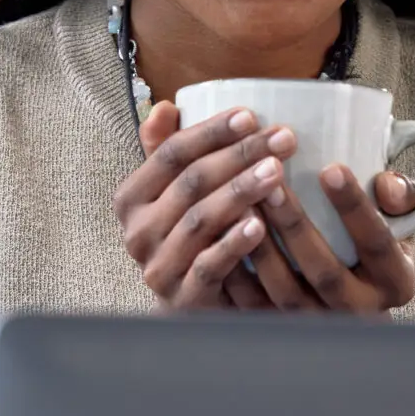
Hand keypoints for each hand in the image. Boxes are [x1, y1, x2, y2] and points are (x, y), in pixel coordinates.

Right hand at [114, 100, 297, 309]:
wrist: (187, 308)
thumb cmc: (188, 241)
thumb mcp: (174, 196)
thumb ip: (166, 153)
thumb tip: (167, 107)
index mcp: (132, 198)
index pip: (170, 154)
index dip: (211, 132)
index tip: (251, 116)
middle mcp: (137, 231)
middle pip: (190, 182)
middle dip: (239, 155)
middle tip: (282, 139)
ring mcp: (158, 266)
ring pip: (200, 219)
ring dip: (241, 191)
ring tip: (277, 171)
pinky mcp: (182, 297)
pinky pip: (209, 264)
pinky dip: (234, 242)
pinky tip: (261, 225)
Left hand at [220, 163, 414, 316]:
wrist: (354, 299)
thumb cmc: (374, 247)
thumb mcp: (400, 222)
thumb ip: (401, 197)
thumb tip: (387, 183)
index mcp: (395, 283)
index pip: (377, 243)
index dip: (355, 207)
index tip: (332, 168)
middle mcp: (360, 310)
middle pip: (325, 271)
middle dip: (295, 226)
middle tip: (272, 183)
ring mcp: (319, 324)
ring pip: (285, 292)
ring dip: (261, 249)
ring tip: (242, 204)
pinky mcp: (284, 328)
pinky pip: (254, 307)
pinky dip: (237, 275)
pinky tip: (222, 239)